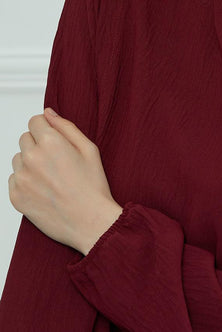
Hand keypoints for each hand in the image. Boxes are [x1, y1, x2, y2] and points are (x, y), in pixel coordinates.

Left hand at [9, 107, 122, 255]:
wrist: (89, 222)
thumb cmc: (92, 186)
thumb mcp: (89, 148)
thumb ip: (65, 126)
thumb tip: (48, 113)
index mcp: (51, 142)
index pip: (35, 121)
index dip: (46, 128)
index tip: (54, 138)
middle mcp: (32, 158)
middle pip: (25, 138)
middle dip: (38, 144)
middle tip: (56, 160)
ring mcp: (22, 178)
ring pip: (18, 158)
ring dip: (30, 162)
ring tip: (50, 176)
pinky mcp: (16, 196)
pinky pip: (14, 178)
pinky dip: (26, 181)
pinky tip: (44, 188)